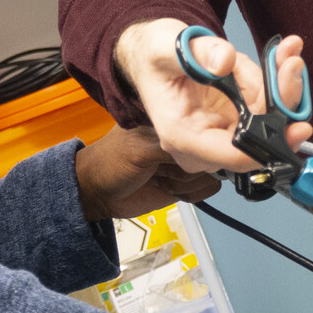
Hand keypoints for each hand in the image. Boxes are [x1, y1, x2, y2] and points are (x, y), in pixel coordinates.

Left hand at [75, 124, 221, 221]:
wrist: (99, 194)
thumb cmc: (110, 163)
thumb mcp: (140, 149)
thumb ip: (172, 147)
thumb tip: (203, 151)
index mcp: (172, 118)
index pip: (206, 124)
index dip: (202, 140)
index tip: (186, 153)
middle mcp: (183, 138)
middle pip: (214, 152)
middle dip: (190, 166)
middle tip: (162, 167)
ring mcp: (187, 161)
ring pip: (212, 174)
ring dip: (185, 183)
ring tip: (161, 177)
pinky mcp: (187, 182)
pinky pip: (207, 190)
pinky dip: (190, 194)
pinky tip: (168, 188)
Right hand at [113, 18, 311, 172]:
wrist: (154, 56)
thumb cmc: (155, 57)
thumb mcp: (166, 46)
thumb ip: (196, 53)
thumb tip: (225, 62)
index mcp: (182, 136)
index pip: (233, 154)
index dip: (269, 144)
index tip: (297, 126)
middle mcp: (206, 144)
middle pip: (260, 138)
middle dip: (282, 100)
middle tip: (292, 64)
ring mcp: (225, 133)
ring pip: (270, 121)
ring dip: (283, 86)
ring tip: (287, 52)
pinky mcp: (239, 120)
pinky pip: (269, 107)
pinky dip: (278, 83)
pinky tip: (283, 57)